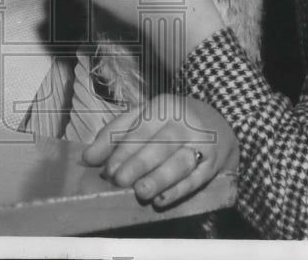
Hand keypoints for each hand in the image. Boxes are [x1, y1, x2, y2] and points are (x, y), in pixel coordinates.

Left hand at [82, 93, 239, 207]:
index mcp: (164, 107)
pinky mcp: (213, 165)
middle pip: (160, 145)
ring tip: (140, 192)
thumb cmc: (169, 121)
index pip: (141, 129)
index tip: (107, 169)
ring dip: (159, 178)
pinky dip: (178, 191)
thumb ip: (114, 134)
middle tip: (119, 180)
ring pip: (179, 163)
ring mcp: (201, 144)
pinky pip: (195, 180)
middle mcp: (184, 124)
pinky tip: (162, 200)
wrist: (219, 122)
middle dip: (138, 163)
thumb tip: (87, 158)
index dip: (123, 150)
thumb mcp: (143, 117)